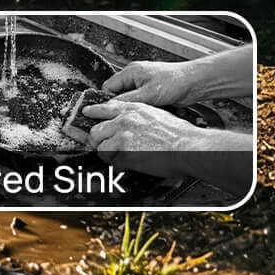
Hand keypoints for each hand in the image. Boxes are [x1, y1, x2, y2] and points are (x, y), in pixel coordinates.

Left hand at [84, 99, 200, 158]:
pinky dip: (119, 166)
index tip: (86, 114)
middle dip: (95, 140)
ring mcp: (123, 138)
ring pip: (102, 148)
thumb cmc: (178, 133)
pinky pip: (115, 163)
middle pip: (95, 131)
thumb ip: (136, 114)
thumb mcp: (154, 113)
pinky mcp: (127, 155)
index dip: (92, 112)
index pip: (101, 108)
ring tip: (115, 158)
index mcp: (130, 109)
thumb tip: (127, 120)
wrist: (188, 147)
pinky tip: (126, 166)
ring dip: (107, 155)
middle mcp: (123, 121)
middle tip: (98, 145)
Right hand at [102, 60, 195, 108]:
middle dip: (127, 105)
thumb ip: (129, 99)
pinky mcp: (154, 92)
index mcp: (130, 72)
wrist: (194, 83)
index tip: (114, 112)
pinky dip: (148, 108)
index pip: (109, 86)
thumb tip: (113, 105)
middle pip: (121, 94)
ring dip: (139, 108)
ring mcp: (144, 85)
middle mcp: (135, 77)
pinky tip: (156, 112)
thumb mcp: (149, 93)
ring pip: (133, 100)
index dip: (110, 99)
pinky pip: (144, 103)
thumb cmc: (174, 81)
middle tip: (132, 115)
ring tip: (148, 113)